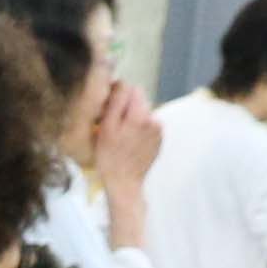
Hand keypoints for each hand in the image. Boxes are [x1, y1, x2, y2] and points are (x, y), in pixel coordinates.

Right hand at [86, 77, 164, 205]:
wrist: (124, 184)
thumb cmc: (110, 158)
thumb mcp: (106, 128)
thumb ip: (117, 102)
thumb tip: (122, 83)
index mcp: (140, 114)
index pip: (131, 88)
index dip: (118, 96)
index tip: (109, 110)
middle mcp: (154, 119)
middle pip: (139, 100)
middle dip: (126, 108)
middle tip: (114, 127)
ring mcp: (159, 130)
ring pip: (143, 113)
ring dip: (132, 120)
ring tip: (122, 138)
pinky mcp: (159, 140)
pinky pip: (147, 126)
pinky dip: (139, 131)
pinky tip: (130, 144)